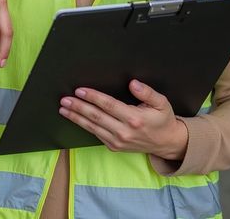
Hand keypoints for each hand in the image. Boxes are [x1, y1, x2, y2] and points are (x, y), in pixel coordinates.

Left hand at [59, 80, 188, 159]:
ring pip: (92, 127)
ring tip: (63, 109)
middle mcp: (124, 132)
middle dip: (79, 107)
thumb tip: (133, 83)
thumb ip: (147, 92)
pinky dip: (84, 126)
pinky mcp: (114, 147)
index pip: (108, 105)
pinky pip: (96, 134)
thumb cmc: (163, 120)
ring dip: (76, 117)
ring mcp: (117, 141)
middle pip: (96, 117)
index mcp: (134, 119)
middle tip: (65, 99)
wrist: (166, 143)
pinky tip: (75, 118)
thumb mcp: (162, 103)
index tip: (80, 91)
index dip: (93, 97)